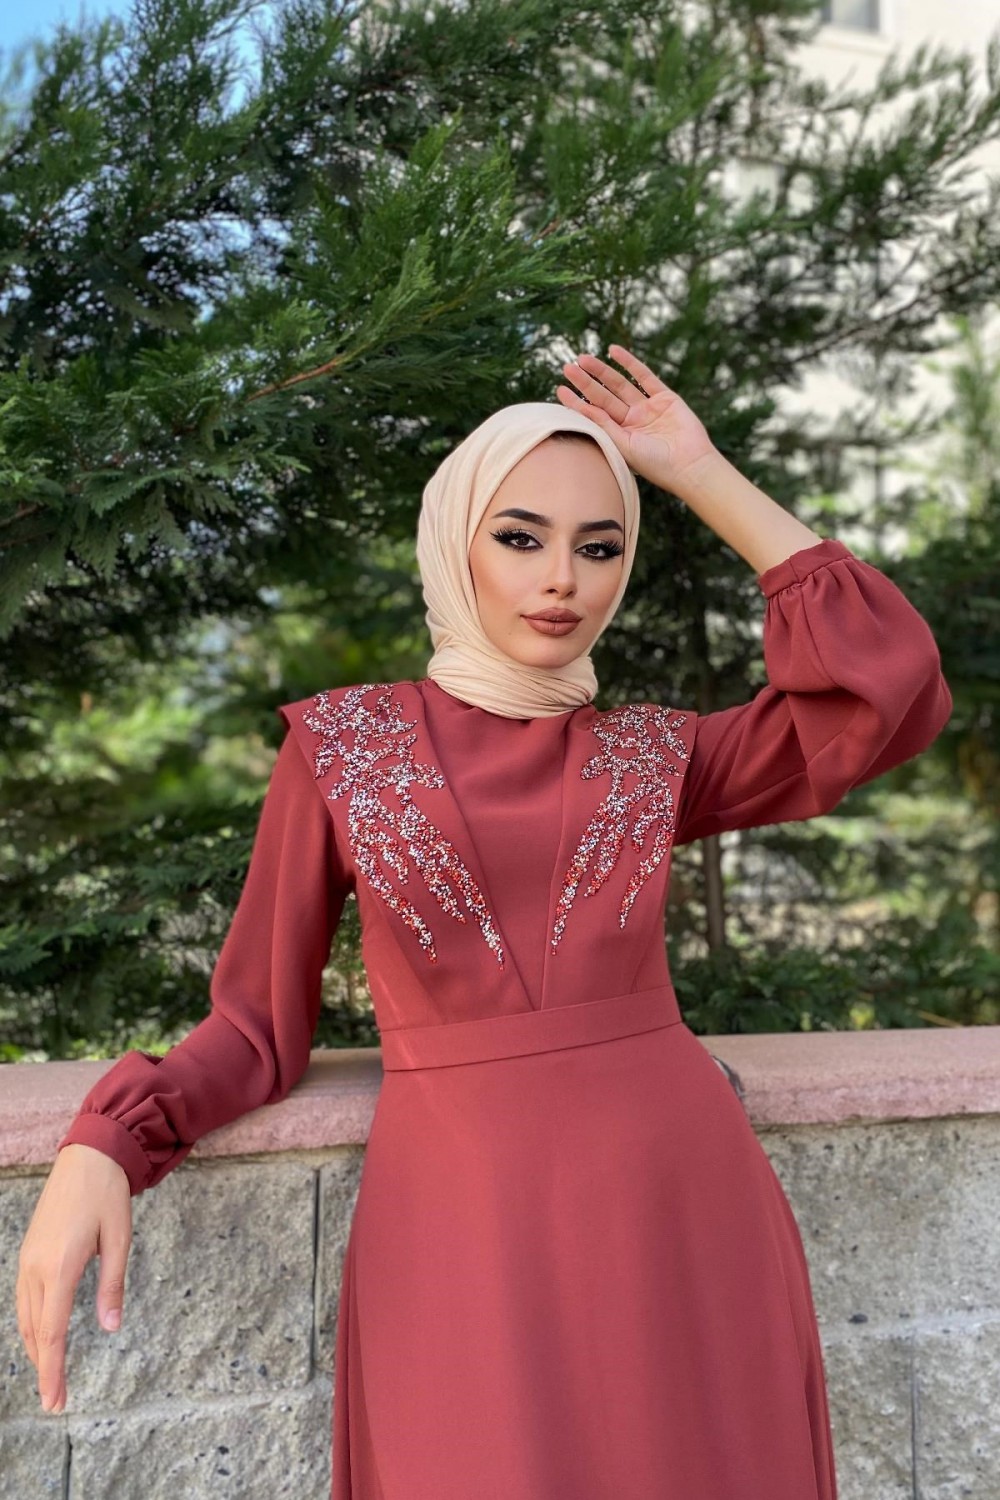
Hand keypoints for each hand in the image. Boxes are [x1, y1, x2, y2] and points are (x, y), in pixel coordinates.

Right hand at [16, 1143, 131, 1413]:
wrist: (88, 1155)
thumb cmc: (108, 1195)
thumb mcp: (120, 1239)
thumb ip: (112, 1285)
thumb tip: (110, 1327)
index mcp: (60, 1267)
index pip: (53, 1333)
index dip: (53, 1370)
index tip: (55, 1400)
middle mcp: (36, 1268)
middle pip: (35, 1331)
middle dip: (44, 1368)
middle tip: (55, 1401)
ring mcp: (27, 1259)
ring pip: (25, 1318)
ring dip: (36, 1348)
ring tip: (49, 1374)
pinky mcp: (28, 1251)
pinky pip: (23, 1299)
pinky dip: (31, 1324)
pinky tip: (41, 1334)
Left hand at [555, 344, 716, 490]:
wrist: (689, 465)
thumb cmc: (655, 464)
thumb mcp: (623, 446)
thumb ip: (604, 426)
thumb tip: (582, 409)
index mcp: (620, 435)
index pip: (594, 414)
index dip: (577, 401)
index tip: (560, 389)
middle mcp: (632, 421)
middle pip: (604, 396)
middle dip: (586, 382)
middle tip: (567, 368)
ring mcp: (648, 408)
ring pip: (620, 384)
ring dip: (602, 371)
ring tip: (583, 359)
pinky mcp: (665, 397)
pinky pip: (644, 376)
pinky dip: (629, 363)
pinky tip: (613, 351)